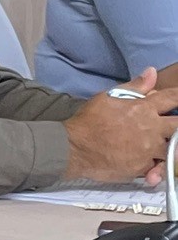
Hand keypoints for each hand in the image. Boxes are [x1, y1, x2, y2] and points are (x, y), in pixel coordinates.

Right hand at [63, 68, 177, 185]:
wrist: (72, 148)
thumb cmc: (88, 121)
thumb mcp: (108, 98)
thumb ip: (134, 87)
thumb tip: (152, 72)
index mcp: (144, 109)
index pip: (172, 98)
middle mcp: (151, 129)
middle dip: (177, 125)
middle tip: (169, 127)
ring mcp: (148, 150)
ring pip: (171, 150)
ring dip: (167, 148)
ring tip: (153, 148)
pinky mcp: (141, 167)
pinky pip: (155, 166)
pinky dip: (153, 165)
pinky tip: (144, 164)